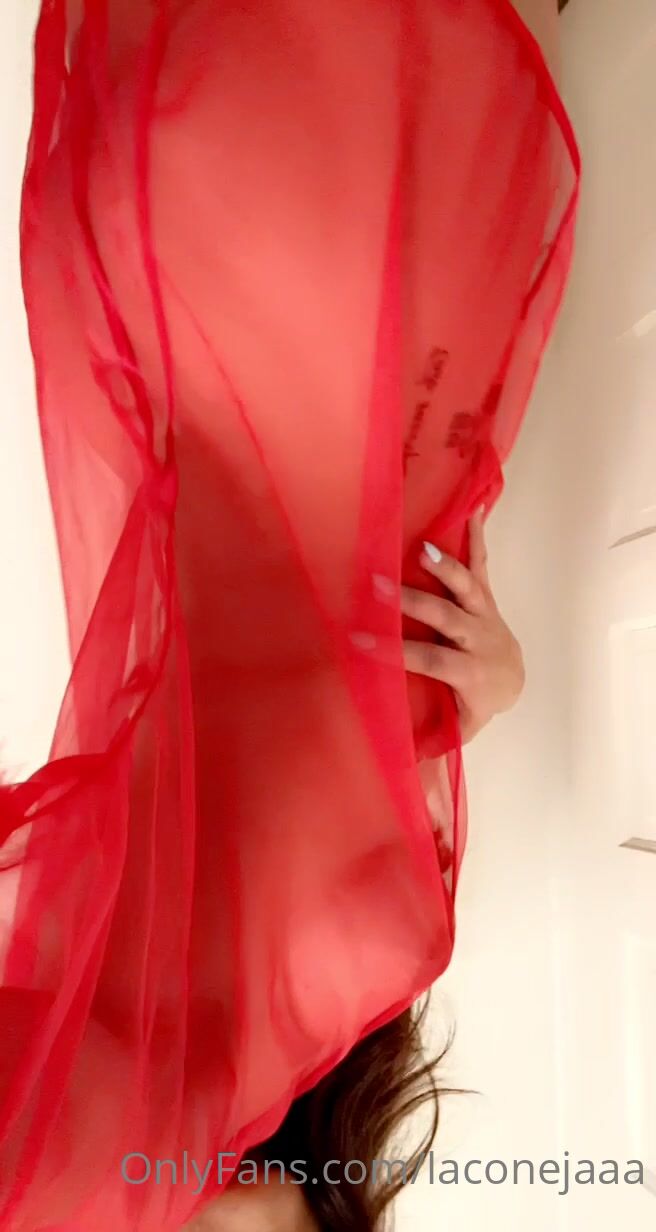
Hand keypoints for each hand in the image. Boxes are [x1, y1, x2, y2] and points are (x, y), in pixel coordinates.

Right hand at [400, 510, 524, 742]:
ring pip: (468, 587)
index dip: (397, 652)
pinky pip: (483, 564)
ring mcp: (485, 613)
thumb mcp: (459, 725)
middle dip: (413, 602)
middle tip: (379, 586)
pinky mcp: (487, 596)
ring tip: (422, 547)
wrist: (514, 679)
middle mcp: (479, 637)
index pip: (430, 660)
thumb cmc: (475, 702)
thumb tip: (399, 761)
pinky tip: (475, 509)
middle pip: (447, 616)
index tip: (358, 642)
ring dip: (446, 567)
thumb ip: (431, 737)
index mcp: (469, 671)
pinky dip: (479, 537)